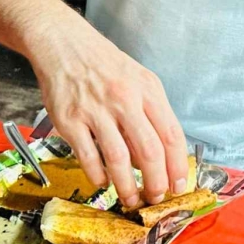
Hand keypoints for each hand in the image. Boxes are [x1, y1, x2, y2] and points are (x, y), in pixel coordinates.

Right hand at [28, 22, 188, 208]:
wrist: (64, 44)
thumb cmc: (104, 64)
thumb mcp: (138, 79)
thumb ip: (150, 112)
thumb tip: (159, 155)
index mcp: (147, 90)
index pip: (171, 134)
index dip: (177, 166)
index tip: (178, 186)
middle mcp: (124, 99)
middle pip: (149, 151)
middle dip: (156, 183)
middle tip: (155, 197)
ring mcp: (96, 111)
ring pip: (119, 159)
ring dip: (127, 186)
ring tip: (131, 199)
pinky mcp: (70, 120)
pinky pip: (89, 157)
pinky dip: (98, 175)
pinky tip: (103, 181)